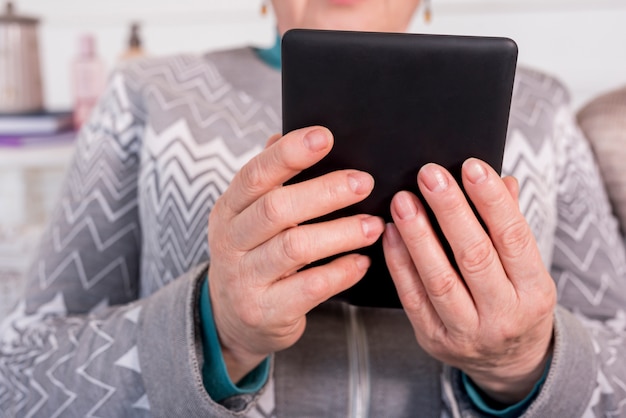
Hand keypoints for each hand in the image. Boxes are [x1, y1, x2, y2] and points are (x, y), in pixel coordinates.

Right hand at [208, 126, 383, 382]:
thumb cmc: (253, 257)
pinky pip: (309, 288)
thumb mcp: (249, 219)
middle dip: (324, 192)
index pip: (255, 175)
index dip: (289, 154)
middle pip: (276, 209)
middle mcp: (230, 242)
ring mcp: (244, 279)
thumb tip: (283, 134)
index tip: (325, 136)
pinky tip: (362, 262)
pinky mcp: (265, 311)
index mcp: (228, 210)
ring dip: (340, 233)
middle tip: (364, 182)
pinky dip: (341, 272)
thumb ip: (268, 181)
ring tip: (373, 225)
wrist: (233, 319)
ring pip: (295, 248)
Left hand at [382, 158, 555, 403]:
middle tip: (428, 174)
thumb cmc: (516, 304)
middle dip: (449, 210)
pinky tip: (391, 233)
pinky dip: (399, 263)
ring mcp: (466, 332)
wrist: (507, 362)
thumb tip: (500, 180)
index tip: (471, 167)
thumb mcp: (528, 271)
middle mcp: (503, 315)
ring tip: (403, 201)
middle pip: (474, 256)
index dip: (492, 201)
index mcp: (534, 292)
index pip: (514, 239)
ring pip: (438, 279)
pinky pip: (412, 297)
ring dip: (417, 235)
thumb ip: (512, 226)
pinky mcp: (433, 338)